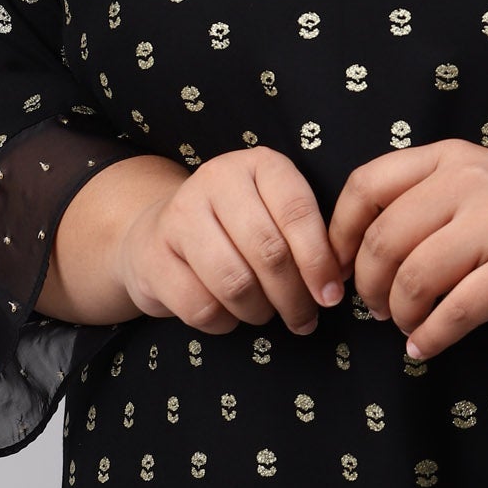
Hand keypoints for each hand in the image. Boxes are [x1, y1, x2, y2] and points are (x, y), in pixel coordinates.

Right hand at [117, 145, 345, 336]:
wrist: (160, 233)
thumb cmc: (235, 227)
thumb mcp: (274, 213)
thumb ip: (305, 237)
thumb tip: (334, 286)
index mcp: (260, 164)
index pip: (298, 212)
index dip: (319, 261)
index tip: (331, 295)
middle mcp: (217, 179)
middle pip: (269, 251)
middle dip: (294, 296)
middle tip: (305, 320)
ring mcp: (179, 215)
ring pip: (235, 283)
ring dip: (260, 312)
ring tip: (266, 314)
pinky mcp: (153, 255)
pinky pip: (201, 307)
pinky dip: (224, 323)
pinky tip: (230, 315)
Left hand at [327, 138, 487, 359]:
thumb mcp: (478, 183)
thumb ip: (425, 202)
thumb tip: (354, 253)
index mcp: (449, 157)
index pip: (366, 186)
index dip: (340, 234)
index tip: (339, 269)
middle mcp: (469, 179)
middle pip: (384, 240)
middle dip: (368, 286)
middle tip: (377, 310)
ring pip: (416, 277)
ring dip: (400, 315)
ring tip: (408, 327)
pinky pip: (458, 310)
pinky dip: (432, 337)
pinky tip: (426, 347)